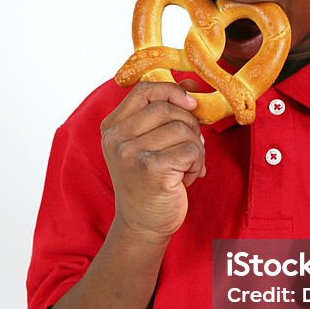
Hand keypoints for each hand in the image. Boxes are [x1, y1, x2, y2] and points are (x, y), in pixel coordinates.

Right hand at [100, 80, 204, 243]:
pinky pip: (191, 149)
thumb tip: (190, 84)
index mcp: (112, 127)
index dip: (172, 91)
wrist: (143, 224)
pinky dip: (197, 163)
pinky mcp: (151, 169)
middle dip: (189, 125)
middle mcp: (116, 138)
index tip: (190, 103)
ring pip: (183, 129)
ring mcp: (130, 153)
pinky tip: (187, 177)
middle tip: (190, 146)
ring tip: (185, 166)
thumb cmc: (150, 182)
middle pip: (167, 108)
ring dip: (195, 148)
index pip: (143, 90)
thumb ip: (164, 113)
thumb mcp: (149, 143)